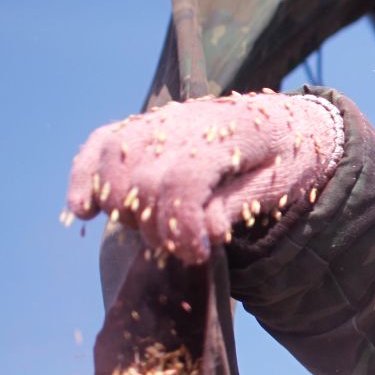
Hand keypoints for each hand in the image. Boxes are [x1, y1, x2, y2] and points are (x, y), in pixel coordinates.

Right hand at [66, 92, 344, 263]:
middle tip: (182, 247)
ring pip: (115, 158)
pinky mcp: (145, 127)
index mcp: (234, 132)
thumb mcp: (283, 184)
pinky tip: (83, 210)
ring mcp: (163, 120)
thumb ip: (241, 205)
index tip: (198, 255)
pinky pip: (102, 143)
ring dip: (120, 205)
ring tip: (146, 230)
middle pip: (144, 177)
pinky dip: (86, 175)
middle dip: (156, 225)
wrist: (291, 121)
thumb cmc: (290, 158)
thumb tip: (207, 232)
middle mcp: (190, 120)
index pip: (184, 178)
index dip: (181, 224)